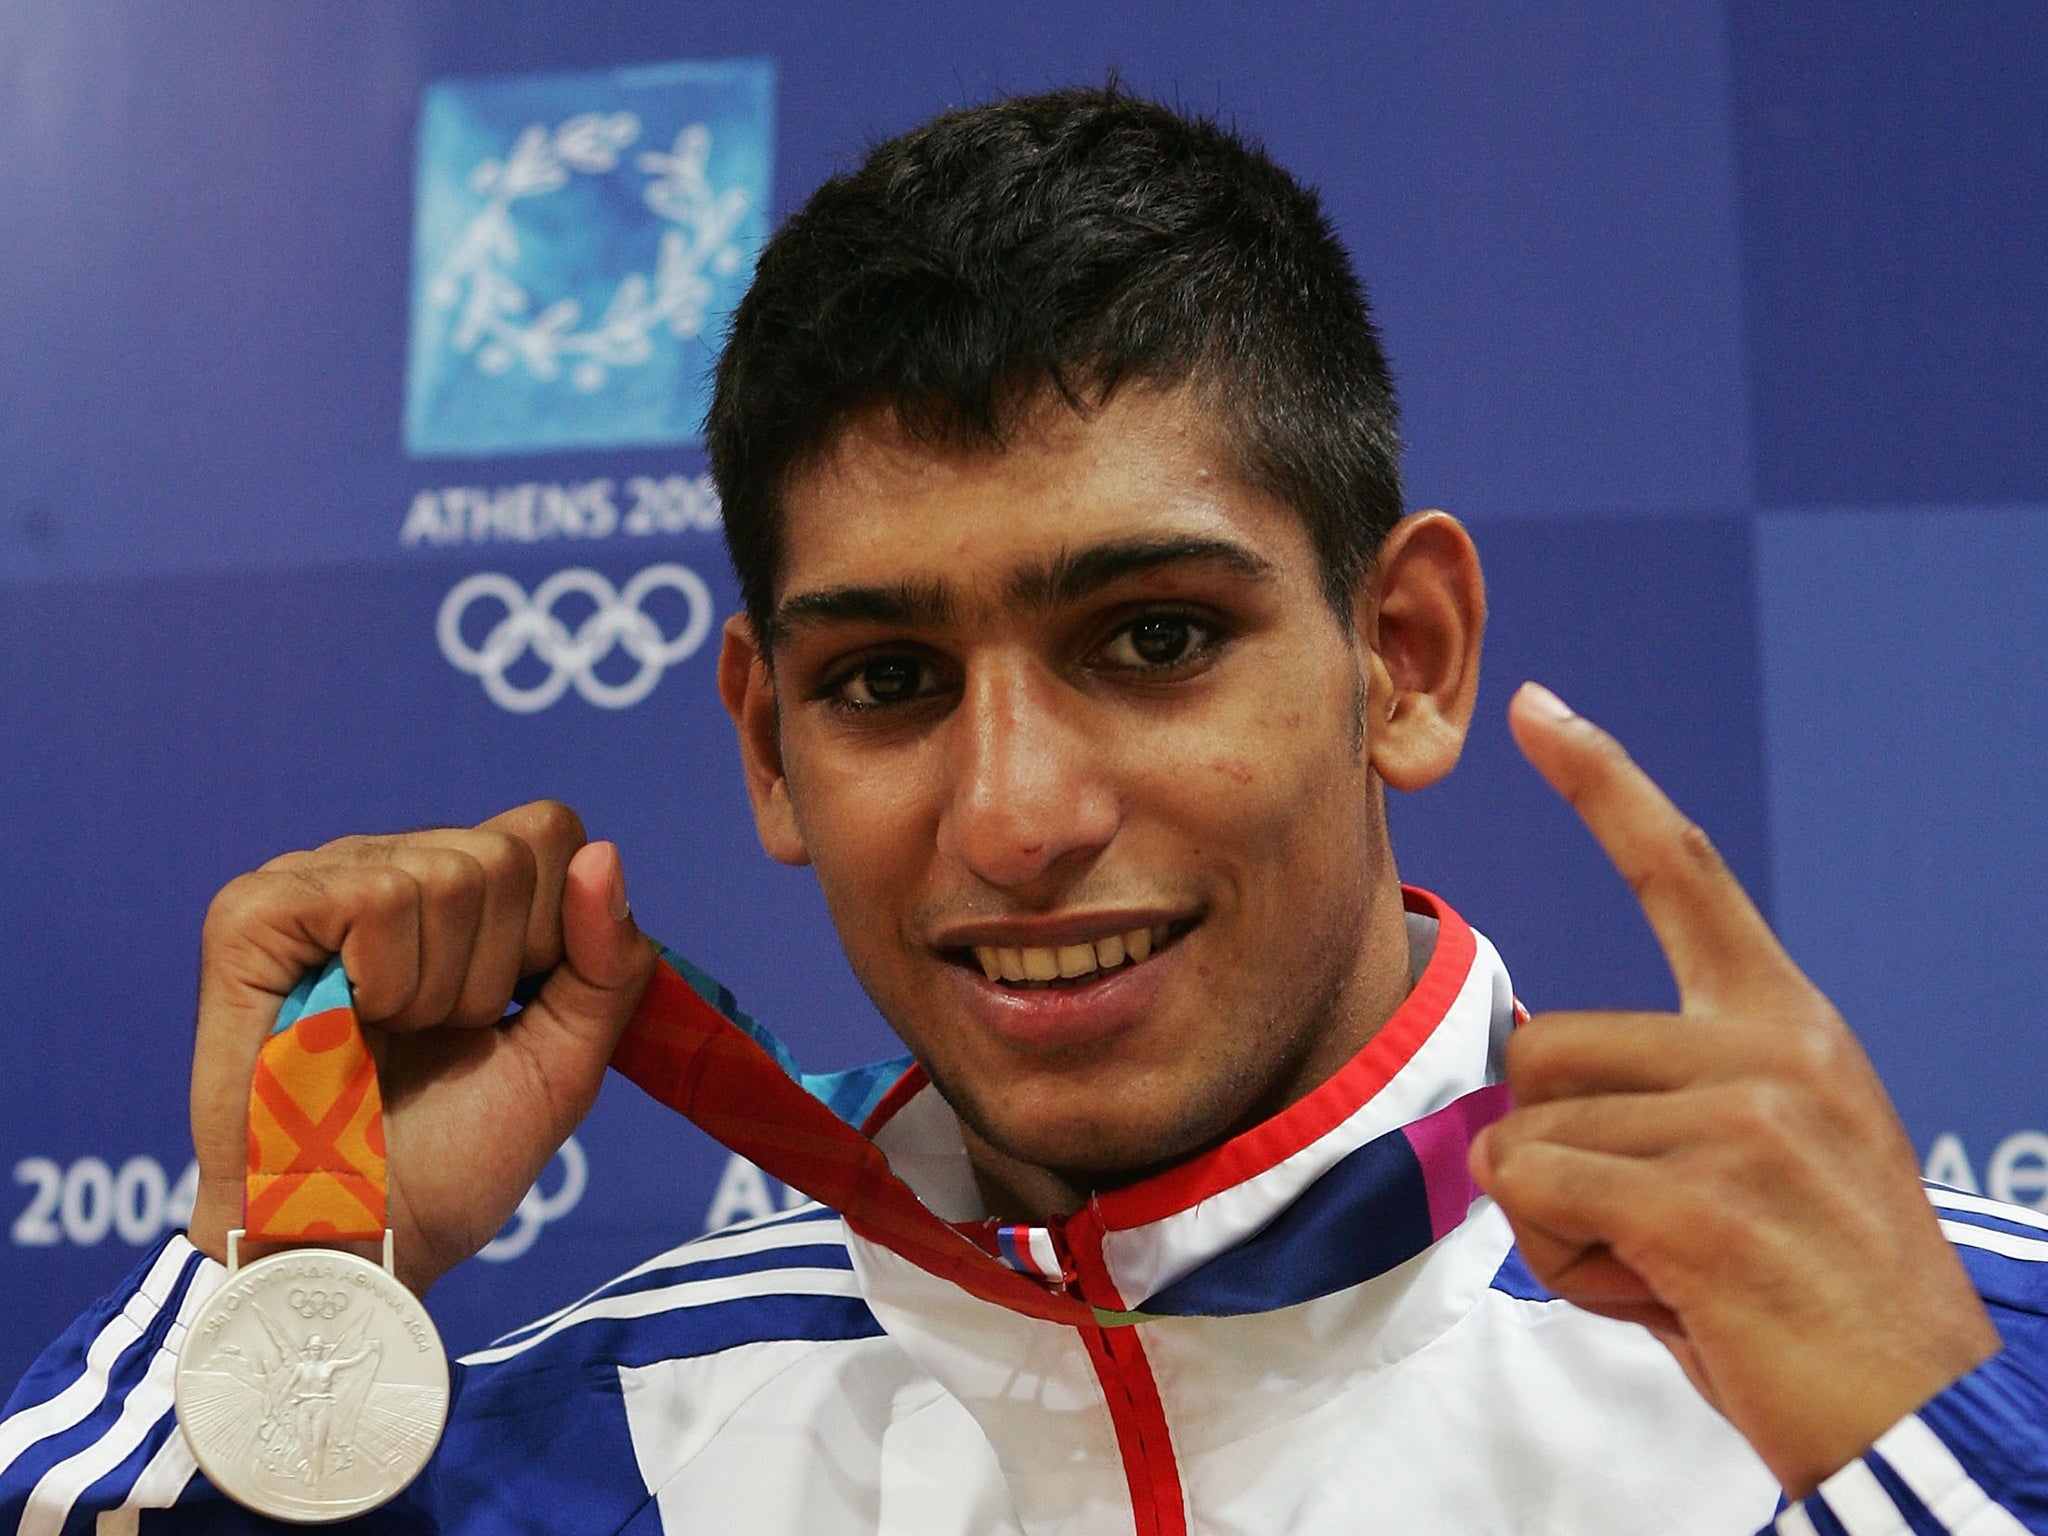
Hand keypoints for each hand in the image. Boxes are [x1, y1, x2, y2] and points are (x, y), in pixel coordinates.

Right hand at [186, 802, 655, 1293]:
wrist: (364, 1241)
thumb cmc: (453, 1159)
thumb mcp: (566, 1058)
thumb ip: (607, 962)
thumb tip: (603, 853)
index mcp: (453, 889)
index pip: (547, 831)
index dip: (553, 930)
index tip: (508, 1011)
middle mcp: (381, 864)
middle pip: (507, 854)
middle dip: (497, 973)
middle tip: (433, 1037)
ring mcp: (312, 881)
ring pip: (447, 874)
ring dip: (438, 990)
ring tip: (383, 1038)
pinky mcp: (252, 913)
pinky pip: (374, 899)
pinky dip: (384, 980)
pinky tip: (344, 1023)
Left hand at [1469, 683, 1999, 1497]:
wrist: (1921, 1418)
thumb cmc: (1812, 1300)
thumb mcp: (1754, 1165)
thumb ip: (1658, 1102)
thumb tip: (1521, 1090)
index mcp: (1789, 1025)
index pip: (1681, 870)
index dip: (1602, 782)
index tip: (1535, 707)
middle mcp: (1772, 1047)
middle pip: (1542, 1047)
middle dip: (1558, 1152)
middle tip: (1659, 1232)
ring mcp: (1744, 1115)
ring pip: (1527, 1130)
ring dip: (1562, 1220)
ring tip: (1675, 1270)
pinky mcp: (1703, 1196)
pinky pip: (1534, 1193)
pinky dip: (1565, 1258)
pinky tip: (1665, 1296)